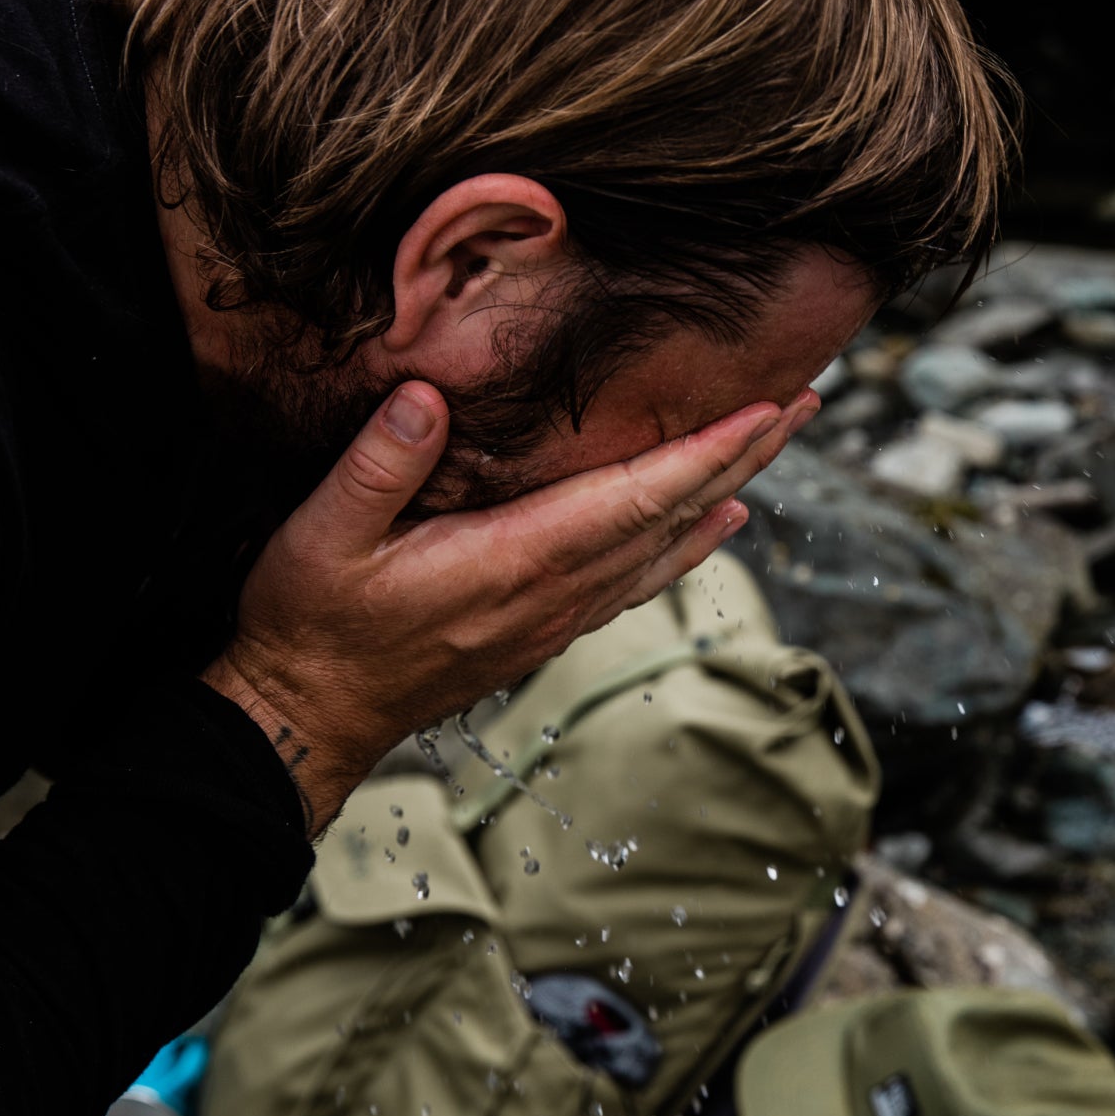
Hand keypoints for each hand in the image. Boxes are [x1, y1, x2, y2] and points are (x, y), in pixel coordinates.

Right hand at [202, 380, 815, 832]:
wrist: (308, 717)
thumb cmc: (310, 625)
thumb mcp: (320, 537)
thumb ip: (376, 466)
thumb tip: (425, 397)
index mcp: (513, 561)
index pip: (635, 498)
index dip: (705, 453)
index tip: (764, 409)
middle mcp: (553, 592)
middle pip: (674, 517)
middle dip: (744, 457)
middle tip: (806, 403)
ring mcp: (556, 616)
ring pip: (667, 549)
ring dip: (727, 492)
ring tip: (775, 443)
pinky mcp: (545, 628)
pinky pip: (640, 579)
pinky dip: (688, 543)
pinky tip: (715, 523)